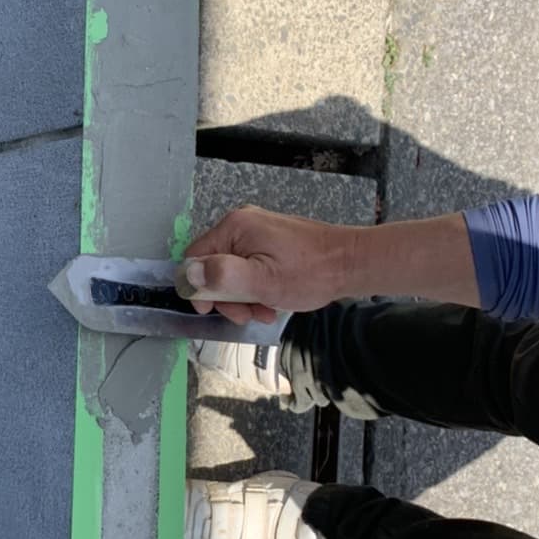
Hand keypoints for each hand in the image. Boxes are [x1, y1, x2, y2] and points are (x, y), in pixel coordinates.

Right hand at [178, 207, 352, 325]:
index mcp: (235, 227)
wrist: (351, 263)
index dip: (199, 288)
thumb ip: (222, 276)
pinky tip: (273, 301)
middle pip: (214, 266)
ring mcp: (258, 231)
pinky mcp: (270, 241)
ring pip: (233, 270)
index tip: (214, 311)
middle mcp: (242, 224)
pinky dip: (257, 287)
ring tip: (266, 310)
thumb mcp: (262, 281)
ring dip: (244, 296)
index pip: (194, 258)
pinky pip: (250, 266)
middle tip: (248, 315)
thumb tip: (187, 275)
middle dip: (228, 296)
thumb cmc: (310, 273)